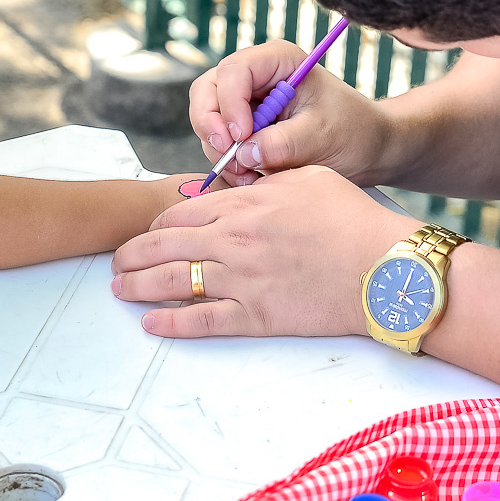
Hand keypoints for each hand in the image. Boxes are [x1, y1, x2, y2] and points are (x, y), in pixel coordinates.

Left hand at [110, 165, 417, 337]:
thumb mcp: (307, 177)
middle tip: (117, 261)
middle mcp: (232, 240)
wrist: (382, 267)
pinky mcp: (255, 316)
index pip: (180, 211)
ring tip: (118, 289)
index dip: (156, 223)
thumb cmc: (352, 218)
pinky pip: (201, 321)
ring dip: (138, 285)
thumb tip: (246, 177)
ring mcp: (240, 280)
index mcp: (243, 205)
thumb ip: (267, 179)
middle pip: (164, 245)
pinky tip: (151, 323)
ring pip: (172, 281)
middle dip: (133, 254)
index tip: (147, 231)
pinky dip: (171, 323)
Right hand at [190, 40, 393, 187]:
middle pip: (208, 91)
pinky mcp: (245, 126)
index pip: (235, 71)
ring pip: (209, 120)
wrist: (367, 148)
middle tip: (229, 158)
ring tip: (249, 176)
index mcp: (279, 61)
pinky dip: (228, 162)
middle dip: (213, 126)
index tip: (241, 136)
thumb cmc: (353, 131)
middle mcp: (257, 76)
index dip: (229, 103)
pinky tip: (252, 177)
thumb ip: (282, 143)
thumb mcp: (322, 136)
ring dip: (220, 151)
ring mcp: (247, 101)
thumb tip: (243, 153)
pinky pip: (220, 142)